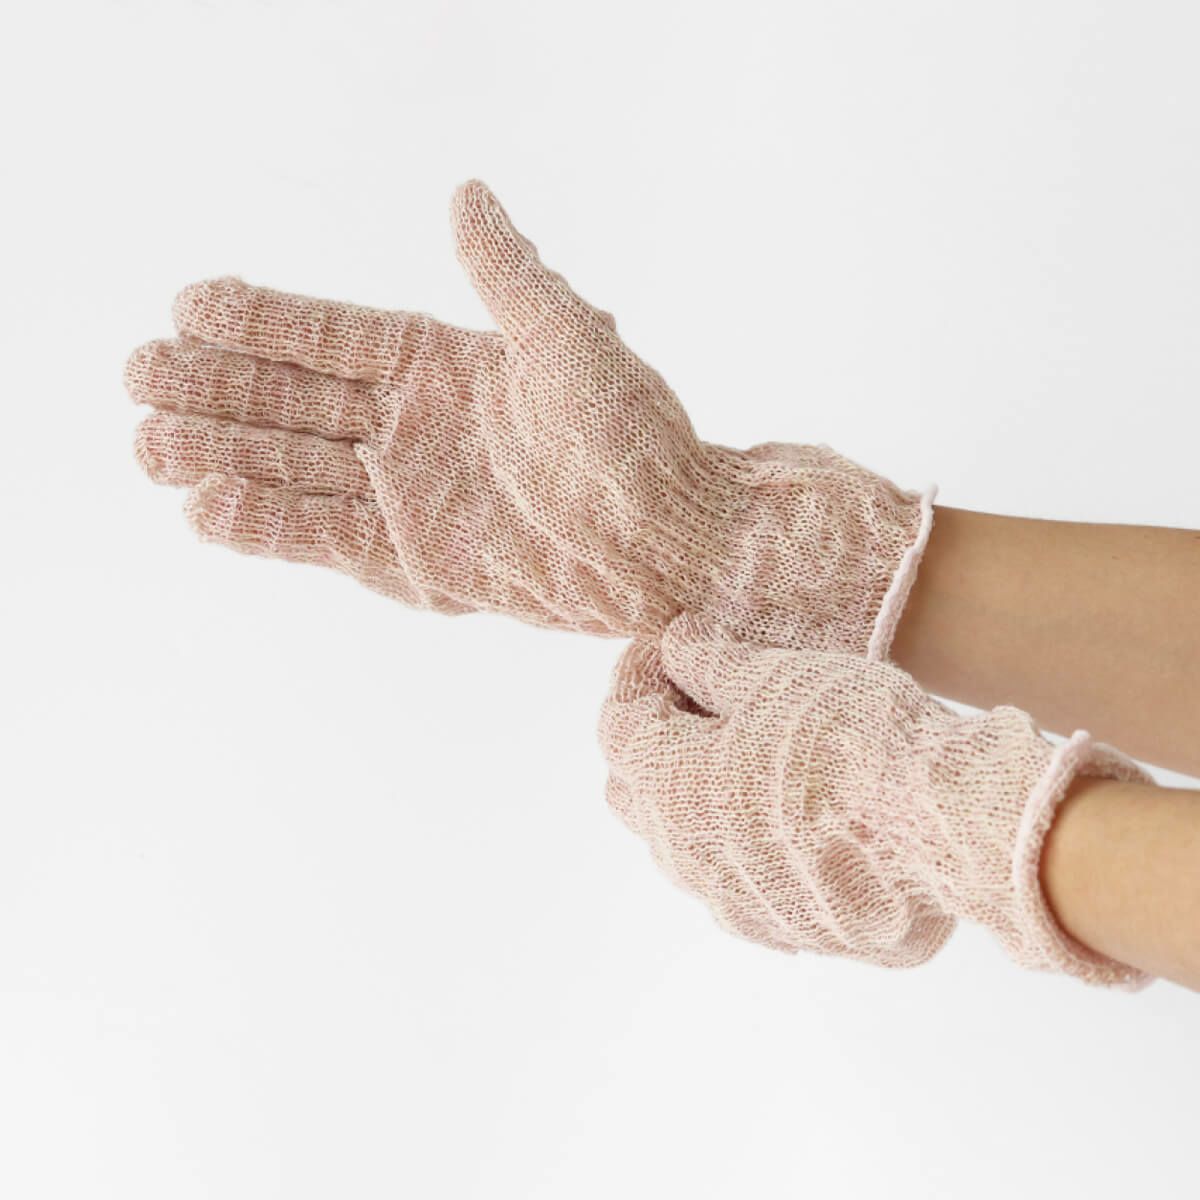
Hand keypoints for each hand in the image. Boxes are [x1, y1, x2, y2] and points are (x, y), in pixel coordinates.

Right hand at [128, 182, 929, 651]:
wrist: (675, 548)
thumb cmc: (641, 440)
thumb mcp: (576, 346)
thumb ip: (511, 279)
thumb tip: (467, 194)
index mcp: (448, 368)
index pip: (336, 339)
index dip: (264, 320)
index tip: (189, 302)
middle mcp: (419, 432)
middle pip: (297, 405)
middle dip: (219, 389)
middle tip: (140, 375)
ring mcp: (415, 502)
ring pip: (299, 474)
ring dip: (224, 458)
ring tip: (150, 445)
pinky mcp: (422, 567)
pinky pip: (330, 544)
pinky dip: (270, 529)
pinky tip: (208, 512)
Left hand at [598, 614, 1150, 987]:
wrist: (956, 831)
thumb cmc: (858, 740)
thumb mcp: (778, 678)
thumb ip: (709, 662)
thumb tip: (674, 644)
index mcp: (670, 788)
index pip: (617, 725)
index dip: (638, 676)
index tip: (672, 647)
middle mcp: (687, 858)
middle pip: (637, 788)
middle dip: (655, 736)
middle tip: (704, 695)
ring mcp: (734, 903)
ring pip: (683, 841)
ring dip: (696, 792)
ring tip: (750, 750)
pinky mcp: (786, 931)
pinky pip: (738, 879)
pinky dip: (743, 839)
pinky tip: (791, 808)